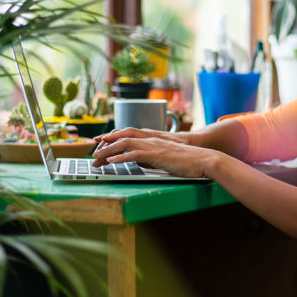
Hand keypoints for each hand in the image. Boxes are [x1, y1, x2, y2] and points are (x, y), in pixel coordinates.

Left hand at [92, 128, 213, 177]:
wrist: (203, 159)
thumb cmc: (188, 160)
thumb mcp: (165, 158)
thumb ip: (152, 157)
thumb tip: (140, 161)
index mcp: (153, 139)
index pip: (128, 134)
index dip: (112, 136)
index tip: (100, 142)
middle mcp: (151, 139)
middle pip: (122, 137)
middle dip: (105, 143)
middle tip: (93, 152)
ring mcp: (153, 146)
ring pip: (124, 144)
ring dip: (108, 151)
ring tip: (97, 158)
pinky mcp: (156, 155)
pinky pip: (134, 154)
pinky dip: (121, 156)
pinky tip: (112, 160)